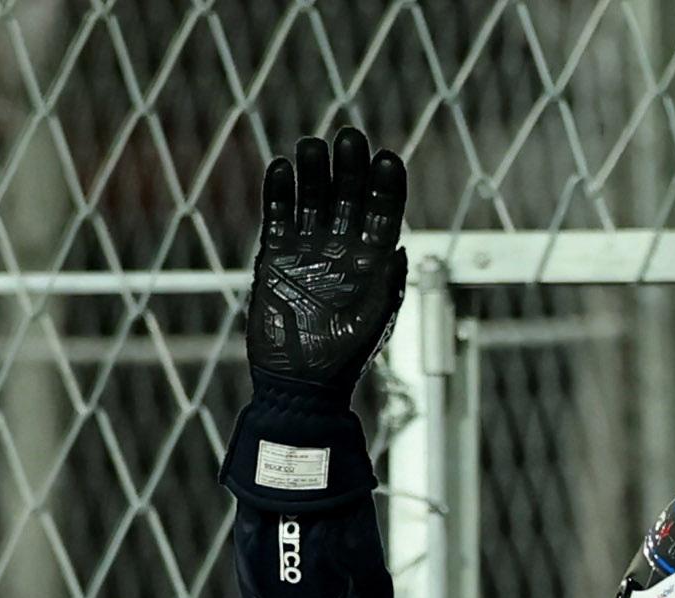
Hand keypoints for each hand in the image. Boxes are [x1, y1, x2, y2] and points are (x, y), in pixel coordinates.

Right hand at [247, 127, 407, 396]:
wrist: (300, 382)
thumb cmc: (345, 356)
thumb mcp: (374, 318)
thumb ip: (388, 282)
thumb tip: (399, 245)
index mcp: (373, 259)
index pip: (384, 211)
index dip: (386, 184)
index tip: (387, 159)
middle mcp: (342, 247)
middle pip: (349, 194)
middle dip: (350, 166)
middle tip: (349, 137)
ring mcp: (308, 248)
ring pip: (312, 197)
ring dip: (314, 171)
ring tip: (313, 146)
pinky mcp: (275, 254)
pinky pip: (277, 214)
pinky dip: (279, 192)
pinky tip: (282, 168)